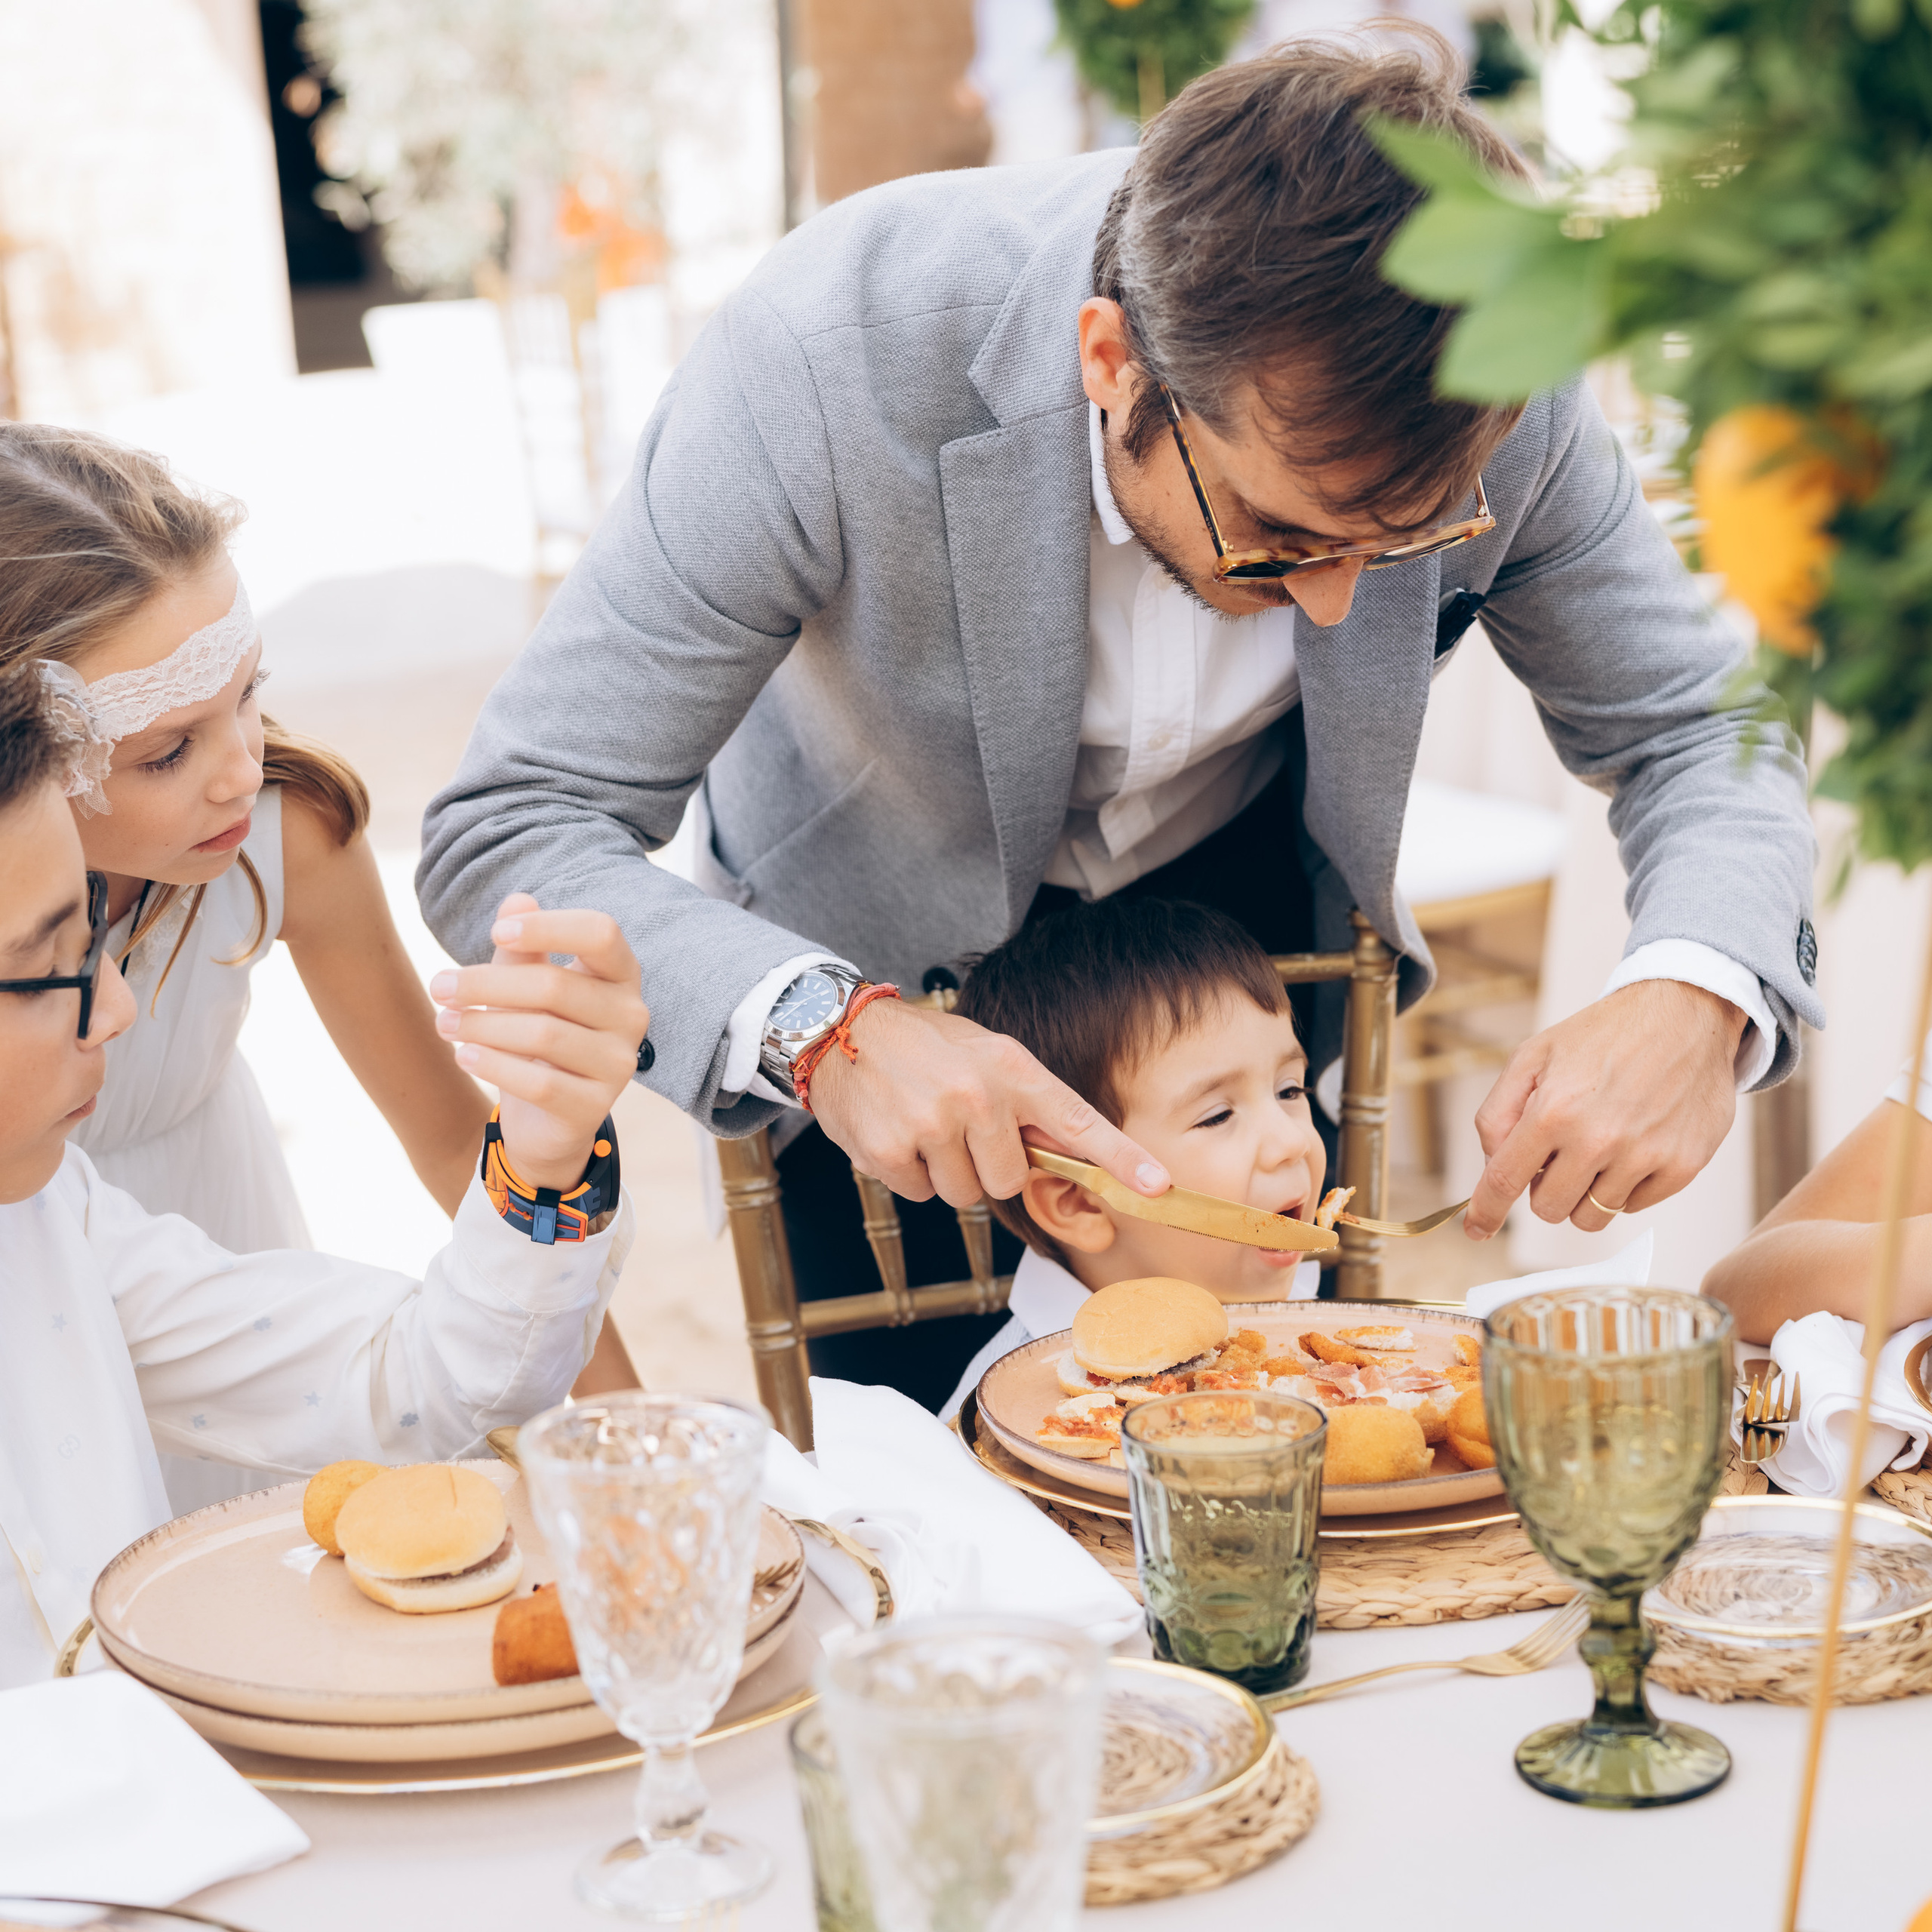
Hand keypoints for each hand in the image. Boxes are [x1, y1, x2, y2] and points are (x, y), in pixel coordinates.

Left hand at [430, 893, 648, 1191]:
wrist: (547, 1116)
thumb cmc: (539, 1032)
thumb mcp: (527, 986)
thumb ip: (524, 948)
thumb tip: (518, 900)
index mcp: (620, 974)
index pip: (601, 933)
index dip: (548, 927)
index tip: (495, 932)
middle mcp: (631, 1015)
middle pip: (555, 986)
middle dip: (486, 984)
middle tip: (438, 986)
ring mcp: (619, 1064)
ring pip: (544, 1034)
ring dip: (482, 1026)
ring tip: (443, 1023)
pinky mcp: (595, 1108)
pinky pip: (539, 1083)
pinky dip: (494, 1066)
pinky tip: (464, 1055)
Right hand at [805, 996, 1169, 1207]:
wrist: (842, 1033)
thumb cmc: (925, 1048)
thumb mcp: (986, 1056)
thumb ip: (1026, 1104)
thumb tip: (1066, 1158)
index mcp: (1012, 1069)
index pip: (1077, 1122)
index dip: (1121, 1159)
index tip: (1158, 1187)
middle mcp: (977, 1096)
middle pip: (1009, 1180)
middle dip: (986, 1164)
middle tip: (958, 1127)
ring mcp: (933, 1125)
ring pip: (965, 1194)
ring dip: (946, 1172)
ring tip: (923, 1125)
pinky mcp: (891, 1152)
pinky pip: (921, 1195)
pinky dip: (909, 1174)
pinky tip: (896, 1133)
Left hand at [1464, 980, 1746, 1240]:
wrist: (1686, 1013)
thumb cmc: (1603, 1035)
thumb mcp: (1533, 1056)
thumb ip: (1498, 1112)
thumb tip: (1491, 1163)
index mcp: (1552, 1111)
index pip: (1504, 1180)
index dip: (1485, 1211)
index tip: (1475, 1230)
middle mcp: (1597, 1139)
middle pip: (1548, 1208)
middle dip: (1544, 1188)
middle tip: (1559, 1154)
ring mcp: (1643, 1156)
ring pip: (1591, 1216)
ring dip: (1584, 1191)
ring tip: (1597, 1148)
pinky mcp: (1682, 1166)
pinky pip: (1633, 1207)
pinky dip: (1624, 1187)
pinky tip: (1631, 1147)